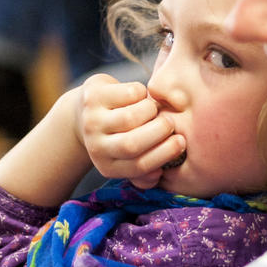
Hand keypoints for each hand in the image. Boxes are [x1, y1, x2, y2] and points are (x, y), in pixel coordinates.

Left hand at [76, 73, 184, 188]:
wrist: (85, 112)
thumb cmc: (119, 136)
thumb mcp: (128, 158)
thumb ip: (146, 171)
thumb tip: (159, 174)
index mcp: (108, 166)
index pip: (139, 165)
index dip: (165, 153)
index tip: (181, 141)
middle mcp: (96, 146)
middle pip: (132, 144)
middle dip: (159, 131)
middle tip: (169, 124)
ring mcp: (92, 121)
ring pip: (130, 117)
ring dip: (150, 110)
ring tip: (152, 109)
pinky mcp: (93, 98)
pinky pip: (127, 94)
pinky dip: (141, 93)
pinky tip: (138, 96)